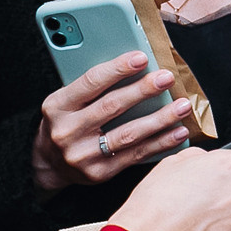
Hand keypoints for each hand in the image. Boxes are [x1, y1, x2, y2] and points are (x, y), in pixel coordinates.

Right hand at [32, 52, 195, 192]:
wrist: (48, 165)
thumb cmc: (64, 123)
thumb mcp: (65, 101)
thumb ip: (91, 87)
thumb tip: (132, 66)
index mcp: (57, 106)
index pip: (90, 82)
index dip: (118, 69)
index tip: (142, 58)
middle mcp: (67, 131)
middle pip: (112, 107)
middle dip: (143, 90)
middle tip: (167, 78)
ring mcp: (83, 155)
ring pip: (128, 134)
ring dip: (159, 119)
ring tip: (181, 106)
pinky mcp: (99, 173)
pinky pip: (135, 155)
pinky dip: (160, 143)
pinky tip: (178, 132)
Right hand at [108, 146, 230, 230]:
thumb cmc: (155, 201)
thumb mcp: (171, 163)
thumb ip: (197, 156)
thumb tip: (205, 159)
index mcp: (227, 165)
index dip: (225, 175)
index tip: (215, 183)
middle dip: (227, 198)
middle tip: (200, 206)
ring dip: (224, 221)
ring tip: (195, 224)